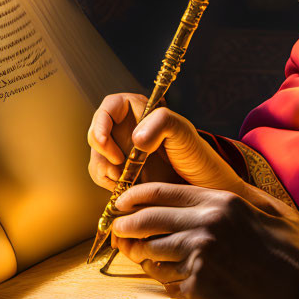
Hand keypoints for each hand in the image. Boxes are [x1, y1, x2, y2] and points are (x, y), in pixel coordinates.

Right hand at [87, 93, 241, 191]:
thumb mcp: (182, 131)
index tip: (104, 141)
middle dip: (102, 152)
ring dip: (104, 172)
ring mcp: (123, 153)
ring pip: (97, 159)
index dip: (100, 123)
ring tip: (125, 182)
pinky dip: (110, 186)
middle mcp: (127, 130)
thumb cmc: (196, 154)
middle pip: (96, 135)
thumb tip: (136, 138)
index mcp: (139, 111)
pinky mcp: (122, 175)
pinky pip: (104, 178)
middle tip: (119, 168)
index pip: (108, 108)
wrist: (202, 187)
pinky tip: (126, 190)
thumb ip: (161, 122)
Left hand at [111, 179, 298, 298]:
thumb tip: (224, 190)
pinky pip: (168, 284)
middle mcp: (205, 226)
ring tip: (140, 256)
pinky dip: (167, 283)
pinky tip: (173, 283)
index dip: (134, 196)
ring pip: (152, 253)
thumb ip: (244, 197)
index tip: (121, 202)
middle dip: (125, 225)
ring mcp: (199, 258)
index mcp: (221, 202)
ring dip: (143, 256)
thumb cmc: (297, 255)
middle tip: (116, 230)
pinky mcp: (198, 289)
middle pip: (147, 221)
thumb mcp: (275, 212)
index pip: (162, 192)